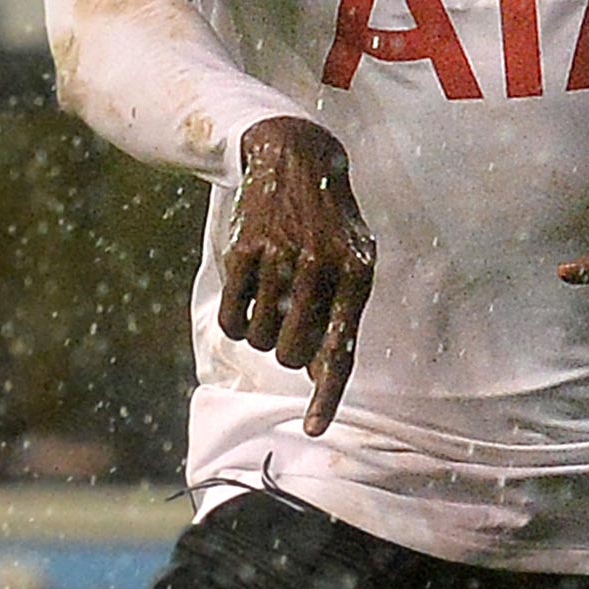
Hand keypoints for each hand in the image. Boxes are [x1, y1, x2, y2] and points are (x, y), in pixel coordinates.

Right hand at [218, 116, 374, 435]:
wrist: (295, 158)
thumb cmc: (327, 225)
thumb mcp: (349, 262)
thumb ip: (339, 316)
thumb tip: (320, 374)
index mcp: (356, 275)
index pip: (340, 350)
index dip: (326, 395)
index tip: (312, 430)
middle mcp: (321, 267)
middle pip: (290, 354)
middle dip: (284, 350)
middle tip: (286, 321)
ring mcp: (280, 257)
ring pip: (257, 340)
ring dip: (259, 332)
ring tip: (271, 297)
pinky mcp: (244, 251)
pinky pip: (232, 318)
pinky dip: (235, 319)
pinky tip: (247, 294)